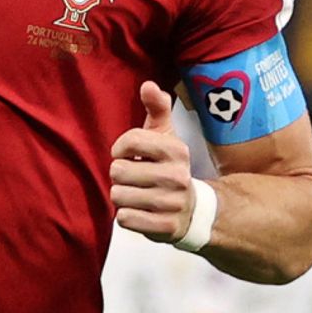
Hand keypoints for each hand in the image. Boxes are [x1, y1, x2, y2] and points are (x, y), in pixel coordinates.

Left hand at [109, 81, 196, 242]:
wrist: (193, 210)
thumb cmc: (168, 166)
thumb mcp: (165, 135)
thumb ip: (157, 107)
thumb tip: (148, 85)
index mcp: (176, 149)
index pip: (128, 141)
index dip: (120, 149)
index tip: (128, 154)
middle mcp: (178, 175)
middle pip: (118, 171)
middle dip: (120, 175)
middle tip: (135, 178)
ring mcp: (172, 203)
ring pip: (118, 195)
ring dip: (122, 196)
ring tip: (138, 194)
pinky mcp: (166, 227)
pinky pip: (125, 218)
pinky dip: (127, 216)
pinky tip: (141, 211)